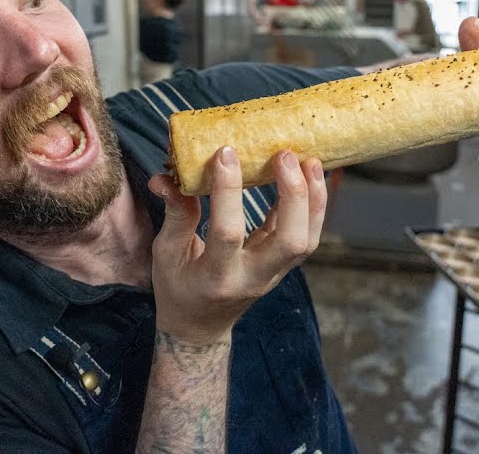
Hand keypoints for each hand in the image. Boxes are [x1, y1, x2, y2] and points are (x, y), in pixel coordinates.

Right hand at [147, 147, 326, 343]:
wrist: (200, 325)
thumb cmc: (178, 288)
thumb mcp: (167, 254)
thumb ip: (174, 215)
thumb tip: (165, 177)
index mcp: (217, 277)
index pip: (229, 232)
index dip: (228, 190)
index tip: (226, 152)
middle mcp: (252, 278)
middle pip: (290, 241)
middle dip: (293, 194)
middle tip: (285, 155)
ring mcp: (273, 275)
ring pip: (307, 240)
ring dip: (313, 198)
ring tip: (310, 160)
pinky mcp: (283, 266)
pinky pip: (307, 236)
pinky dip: (313, 204)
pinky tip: (308, 173)